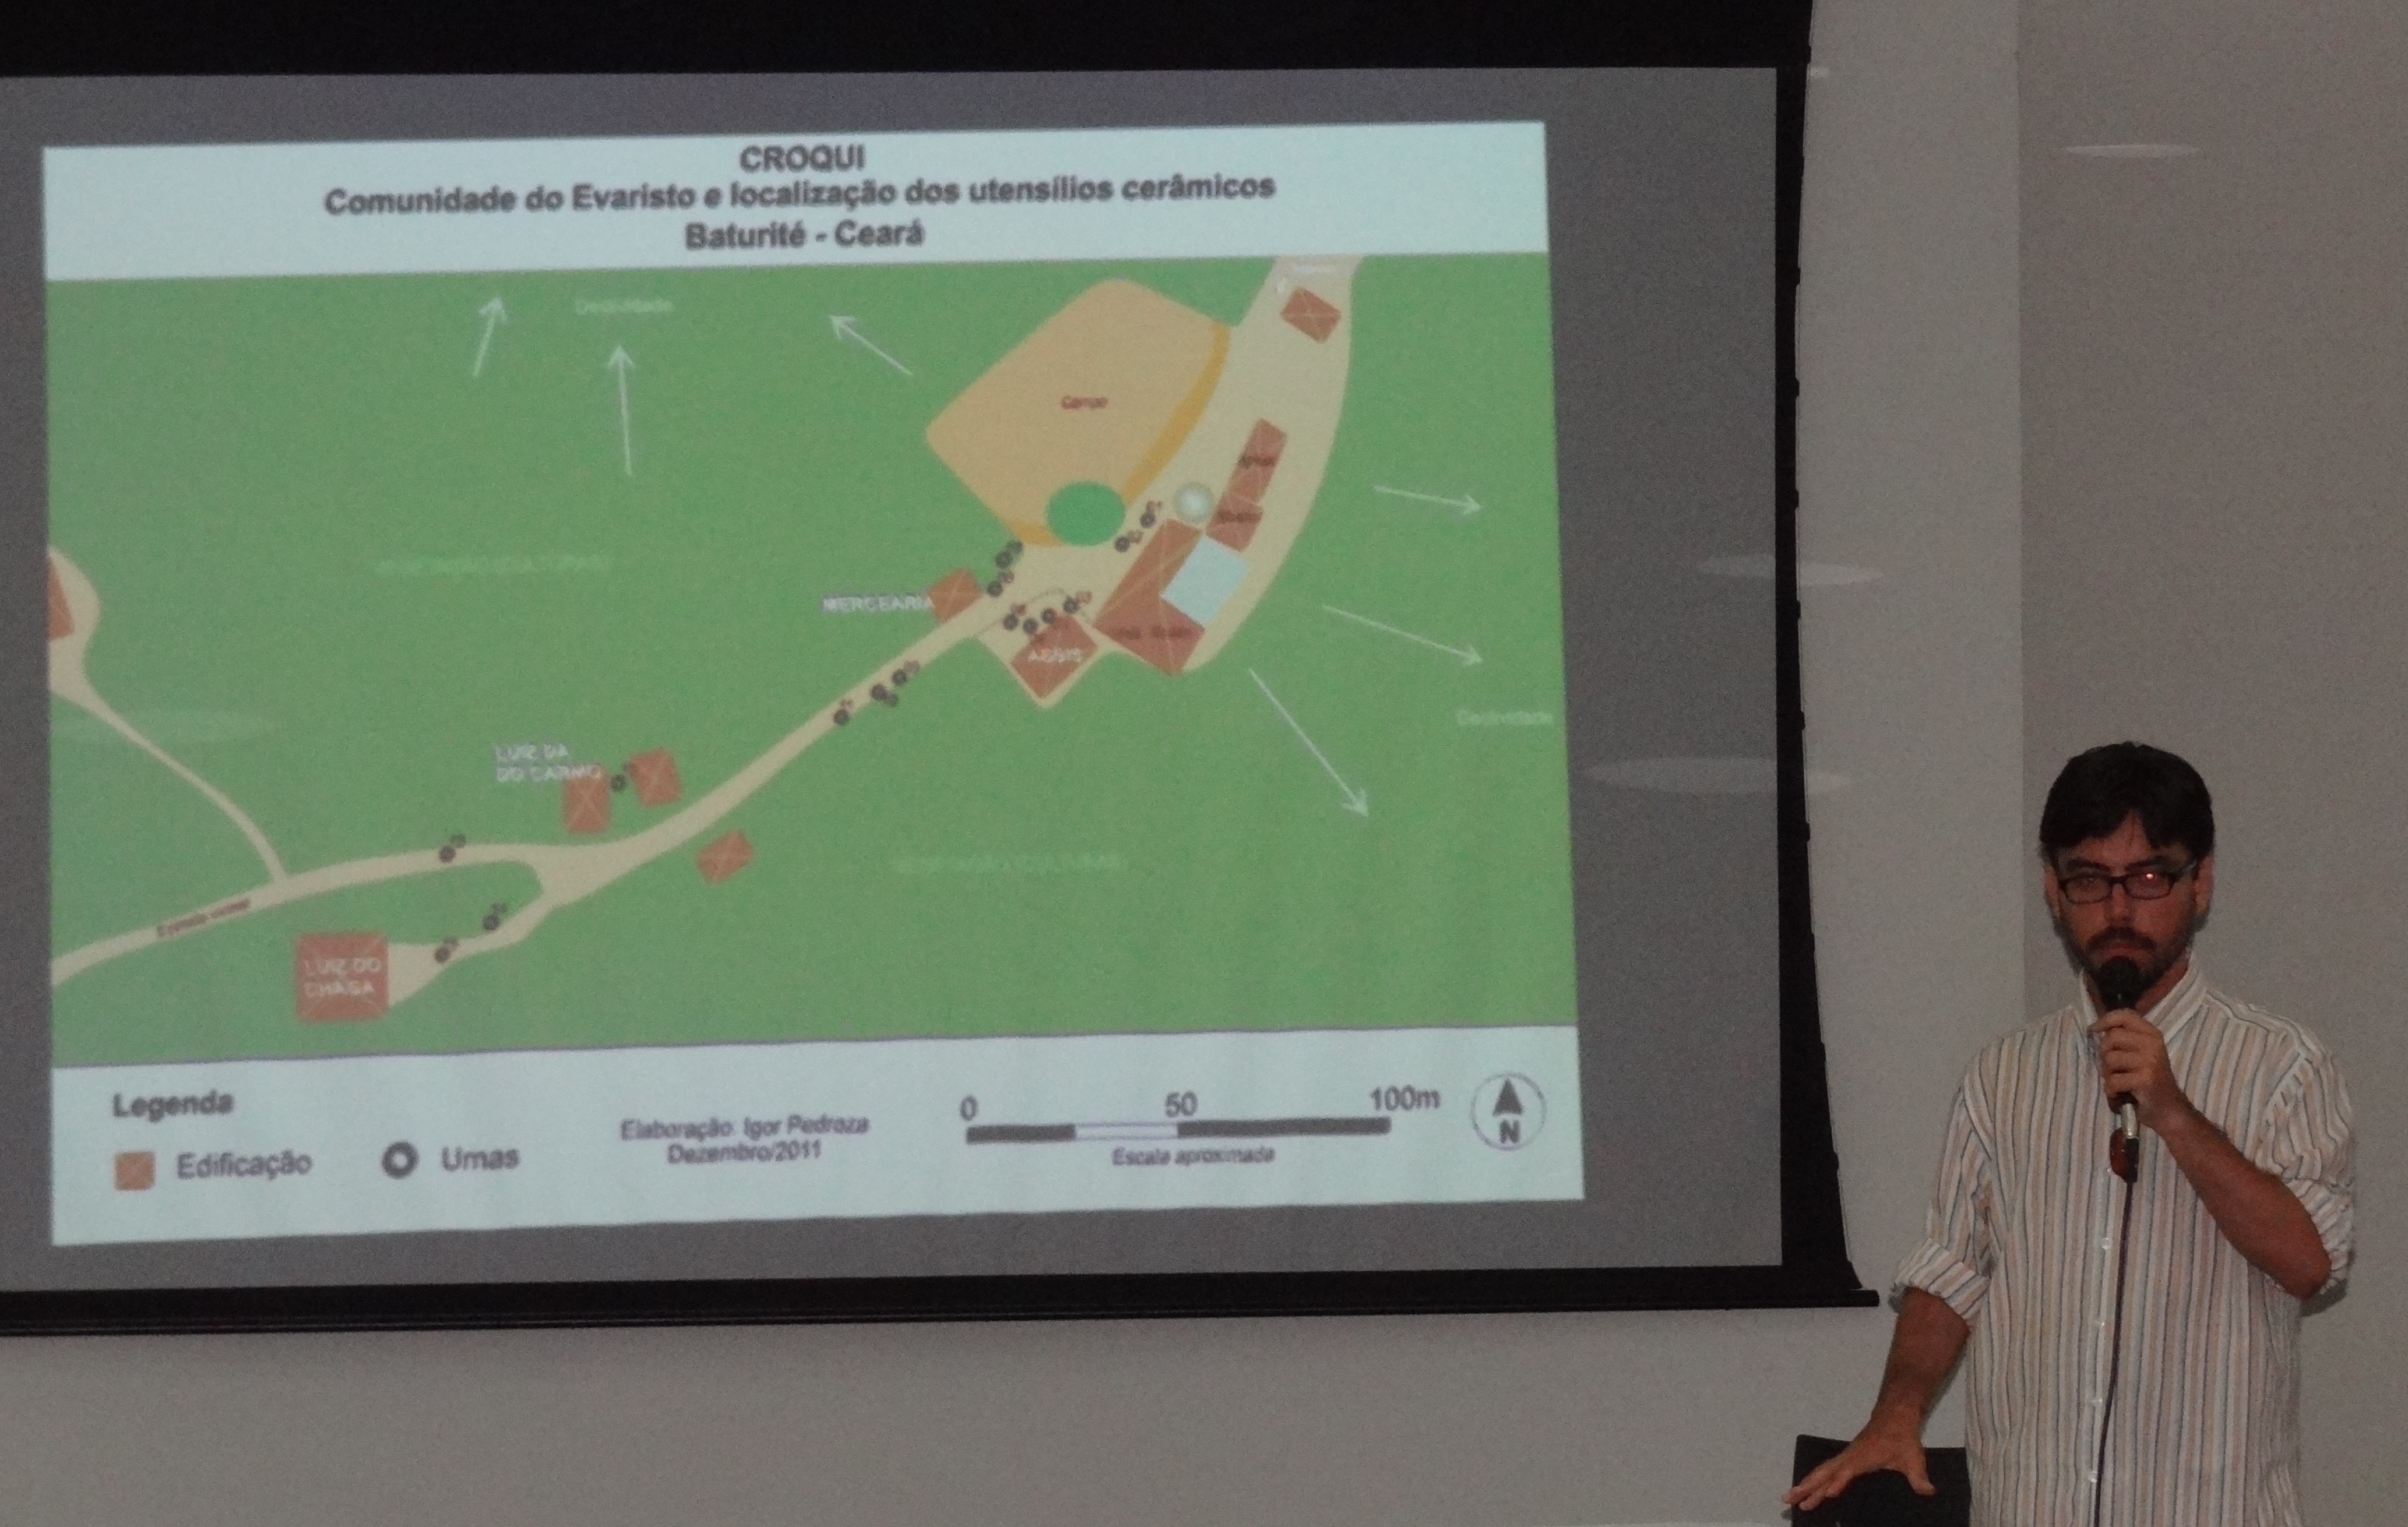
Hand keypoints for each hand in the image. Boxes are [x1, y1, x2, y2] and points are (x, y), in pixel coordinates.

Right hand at [1782, 1419, 1934, 1511]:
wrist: (1895, 1414)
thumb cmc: (1902, 1436)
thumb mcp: (1913, 1457)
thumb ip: (1919, 1477)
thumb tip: (1929, 1492)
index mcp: (1862, 1458)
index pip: (1846, 1472)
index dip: (1838, 1484)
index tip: (1828, 1495)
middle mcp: (1849, 1458)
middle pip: (1823, 1473)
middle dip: (1806, 1487)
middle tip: (1788, 1500)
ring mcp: (1845, 1457)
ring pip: (1820, 1472)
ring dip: (1805, 1485)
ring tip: (1789, 1498)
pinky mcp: (1846, 1458)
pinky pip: (1825, 1470)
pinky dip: (1813, 1480)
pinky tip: (1808, 1489)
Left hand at [2089, 1010, 2193, 1130]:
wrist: (2169, 1109)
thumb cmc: (2148, 1080)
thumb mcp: (2141, 1053)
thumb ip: (2125, 1039)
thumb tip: (2096, 1028)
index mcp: (2152, 1034)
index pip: (2125, 1015)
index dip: (2105, 1020)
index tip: (2093, 1029)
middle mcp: (2153, 1044)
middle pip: (2111, 1038)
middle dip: (2104, 1054)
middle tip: (2112, 1068)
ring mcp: (2151, 1061)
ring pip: (2109, 1059)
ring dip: (2108, 1074)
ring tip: (2120, 1081)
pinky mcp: (2146, 1079)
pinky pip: (2113, 1080)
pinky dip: (2111, 1090)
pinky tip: (2120, 1094)